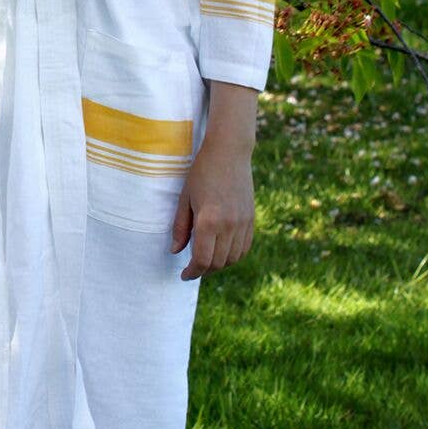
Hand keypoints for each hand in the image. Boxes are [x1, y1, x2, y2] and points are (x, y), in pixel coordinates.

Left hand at [170, 80, 257, 280]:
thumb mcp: (184, 198)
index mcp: (209, 221)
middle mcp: (229, 226)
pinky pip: (244, 248)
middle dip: (204, 270)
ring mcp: (243, 223)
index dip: (192, 272)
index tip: (184, 275)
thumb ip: (180, 227)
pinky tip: (222, 251)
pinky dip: (233, 255)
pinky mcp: (251, 219)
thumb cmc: (201, 173)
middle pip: (218, 263)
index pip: (202, 260)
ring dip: (219, 264)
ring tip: (206, 259)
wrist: (229, 153)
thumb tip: (176, 251)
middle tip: (192, 267)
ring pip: (233, 258)